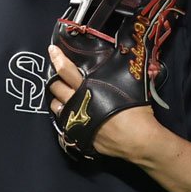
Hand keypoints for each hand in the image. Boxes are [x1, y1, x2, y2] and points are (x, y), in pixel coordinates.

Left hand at [47, 45, 163, 161]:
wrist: (137, 141)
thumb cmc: (136, 111)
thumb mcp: (134, 84)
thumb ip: (128, 71)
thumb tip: (138, 57)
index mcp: (88, 88)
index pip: (66, 70)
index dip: (57, 59)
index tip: (52, 51)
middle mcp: (77, 103)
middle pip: (56, 88)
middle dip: (54, 80)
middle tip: (58, 76)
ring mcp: (76, 121)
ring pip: (56, 107)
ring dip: (57, 99)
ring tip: (63, 96)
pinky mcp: (78, 136)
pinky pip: (64, 124)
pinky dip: (65, 117)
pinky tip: (71, 115)